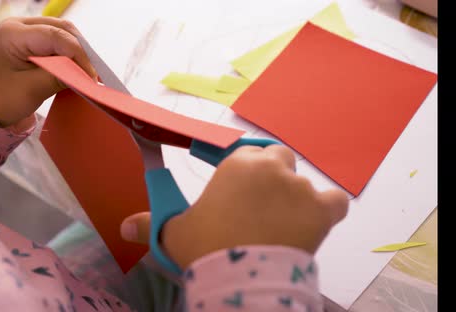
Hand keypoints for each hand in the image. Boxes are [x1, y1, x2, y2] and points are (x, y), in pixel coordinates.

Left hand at [0, 17, 96, 126]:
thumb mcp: (31, 90)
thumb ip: (59, 77)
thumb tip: (86, 75)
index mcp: (11, 34)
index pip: (55, 36)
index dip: (78, 54)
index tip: (91, 76)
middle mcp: (17, 25)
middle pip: (61, 29)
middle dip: (81, 50)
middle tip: (93, 74)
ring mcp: (23, 30)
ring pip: (61, 32)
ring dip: (77, 51)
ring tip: (87, 72)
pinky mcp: (29, 39)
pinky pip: (56, 40)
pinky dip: (69, 53)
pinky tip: (77, 68)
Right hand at [120, 145, 348, 269]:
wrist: (242, 278)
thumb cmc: (206, 248)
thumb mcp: (174, 234)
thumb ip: (149, 225)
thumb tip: (124, 228)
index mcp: (237, 164)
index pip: (245, 153)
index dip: (243, 170)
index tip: (238, 189)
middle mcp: (271, 168)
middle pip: (277, 159)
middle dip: (269, 175)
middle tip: (258, 204)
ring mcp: (300, 188)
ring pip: (302, 182)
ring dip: (293, 196)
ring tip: (280, 222)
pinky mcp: (321, 210)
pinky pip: (333, 201)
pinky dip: (325, 209)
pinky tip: (314, 220)